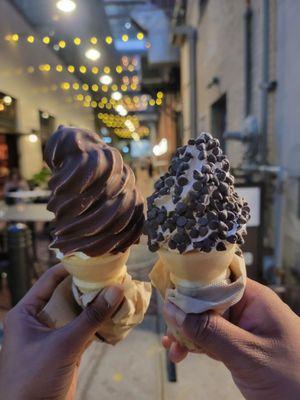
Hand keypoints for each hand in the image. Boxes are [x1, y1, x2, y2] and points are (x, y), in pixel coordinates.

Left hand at [0, 264, 123, 399]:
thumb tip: (116, 290)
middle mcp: (38, 321)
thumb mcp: (63, 345)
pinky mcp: (65, 350)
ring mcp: (53, 336)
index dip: (70, 268)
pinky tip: (115, 314)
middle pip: (66, 295)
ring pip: (77, 313)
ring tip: (117, 290)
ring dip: (95, 305)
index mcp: (25, 313)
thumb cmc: (34, 380)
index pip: (48, 281)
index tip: (92, 259)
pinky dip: (98, 323)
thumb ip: (90, 318)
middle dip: (88, 286)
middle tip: (110, 273)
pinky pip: (84, 330)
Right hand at [162, 278, 299, 399]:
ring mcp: (243, 328)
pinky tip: (181, 352)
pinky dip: (196, 345)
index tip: (169, 291)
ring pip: (207, 321)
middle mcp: (248, 309)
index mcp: (255, 299)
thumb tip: (173, 309)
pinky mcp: (239, 346)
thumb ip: (209, 331)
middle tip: (168, 327)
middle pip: (209, 301)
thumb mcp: (246, 353)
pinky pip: (212, 339)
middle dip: (187, 313)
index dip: (193, 283)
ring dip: (188, 332)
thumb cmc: (289, 379)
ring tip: (171, 346)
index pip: (219, 279)